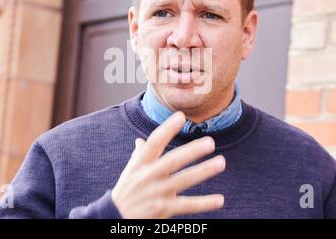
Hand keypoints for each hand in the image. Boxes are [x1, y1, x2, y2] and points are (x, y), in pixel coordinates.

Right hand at [111, 111, 225, 218]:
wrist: (115, 218)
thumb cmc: (126, 190)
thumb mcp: (130, 170)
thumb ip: (139, 154)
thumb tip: (140, 140)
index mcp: (140, 163)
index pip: (154, 142)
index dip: (167, 129)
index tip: (181, 116)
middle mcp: (148, 176)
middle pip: (172, 161)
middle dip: (191, 151)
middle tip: (210, 142)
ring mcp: (157, 193)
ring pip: (183, 180)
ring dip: (203, 171)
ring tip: (221, 162)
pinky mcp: (163, 209)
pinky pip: (187, 205)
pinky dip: (204, 203)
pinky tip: (220, 200)